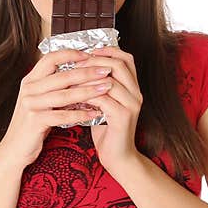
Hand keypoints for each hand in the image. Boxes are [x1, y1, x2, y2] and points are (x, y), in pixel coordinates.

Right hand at [0, 48, 114, 171]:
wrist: (14, 149)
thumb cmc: (31, 124)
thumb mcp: (39, 101)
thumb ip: (53, 87)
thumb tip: (80, 74)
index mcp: (30, 80)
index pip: (50, 58)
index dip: (70, 54)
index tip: (90, 55)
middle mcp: (29, 89)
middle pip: (62, 75)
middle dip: (87, 72)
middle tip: (106, 70)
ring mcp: (31, 105)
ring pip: (64, 94)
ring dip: (88, 91)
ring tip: (106, 88)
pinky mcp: (35, 121)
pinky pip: (62, 115)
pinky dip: (80, 114)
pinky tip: (95, 113)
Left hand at [85, 46, 143, 174]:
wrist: (117, 157)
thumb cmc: (107, 130)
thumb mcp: (103, 104)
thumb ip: (98, 88)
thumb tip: (78, 70)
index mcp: (133, 87)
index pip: (126, 58)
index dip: (107, 51)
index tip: (88, 51)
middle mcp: (136, 93)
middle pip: (119, 64)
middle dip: (95, 61)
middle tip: (76, 65)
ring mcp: (131, 105)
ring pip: (110, 81)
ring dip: (87, 78)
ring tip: (71, 80)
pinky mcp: (123, 117)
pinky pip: (103, 99)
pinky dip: (87, 96)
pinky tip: (74, 97)